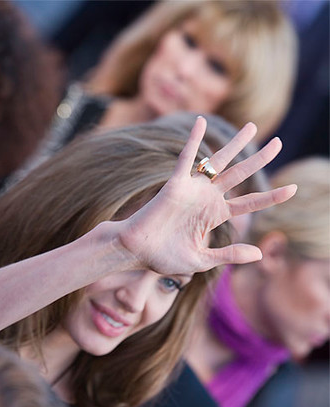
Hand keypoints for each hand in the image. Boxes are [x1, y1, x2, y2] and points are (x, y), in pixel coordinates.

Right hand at [120, 116, 295, 274]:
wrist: (136, 252)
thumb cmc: (164, 257)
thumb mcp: (202, 260)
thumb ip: (230, 255)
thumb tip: (260, 254)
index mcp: (215, 216)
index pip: (249, 203)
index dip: (271, 197)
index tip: (293, 189)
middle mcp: (207, 198)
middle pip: (239, 174)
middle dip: (259, 159)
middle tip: (278, 142)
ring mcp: (193, 189)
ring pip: (218, 162)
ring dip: (236, 144)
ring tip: (252, 126)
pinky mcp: (175, 184)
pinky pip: (186, 158)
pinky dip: (193, 140)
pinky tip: (201, 121)